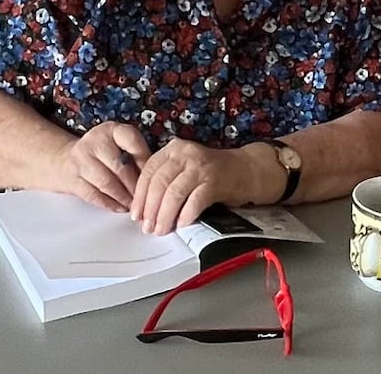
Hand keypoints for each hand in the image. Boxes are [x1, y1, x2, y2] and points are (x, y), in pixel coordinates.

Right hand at [56, 122, 151, 210]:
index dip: (145, 160)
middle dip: (135, 186)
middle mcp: (94, 141)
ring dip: (124, 197)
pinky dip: (110, 204)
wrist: (64, 160)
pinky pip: (94, 195)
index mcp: (110, 129)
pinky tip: (121, 208)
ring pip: (107, 183)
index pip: (131, 140)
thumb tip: (157, 175)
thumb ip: (135, 154)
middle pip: (119, 167)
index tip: (154, 176)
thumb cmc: (100, 154)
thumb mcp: (117, 144)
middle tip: (147, 198)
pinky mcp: (72, 180)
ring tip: (135, 205)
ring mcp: (80, 160)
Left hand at [130, 140, 265, 234]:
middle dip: (151, 209)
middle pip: (159, 183)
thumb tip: (143, 209)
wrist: (245, 170)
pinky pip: (194, 201)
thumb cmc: (210, 173)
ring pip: (174, 193)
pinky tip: (182, 225)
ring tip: (162, 230)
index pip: (148, 172)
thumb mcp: (183, 168)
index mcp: (173, 149)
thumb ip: (164, 181)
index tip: (136, 215)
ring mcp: (200, 166)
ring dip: (165, 216)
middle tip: (148, 228)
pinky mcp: (214, 181)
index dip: (140, 196)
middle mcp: (185, 153)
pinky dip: (185, 216)